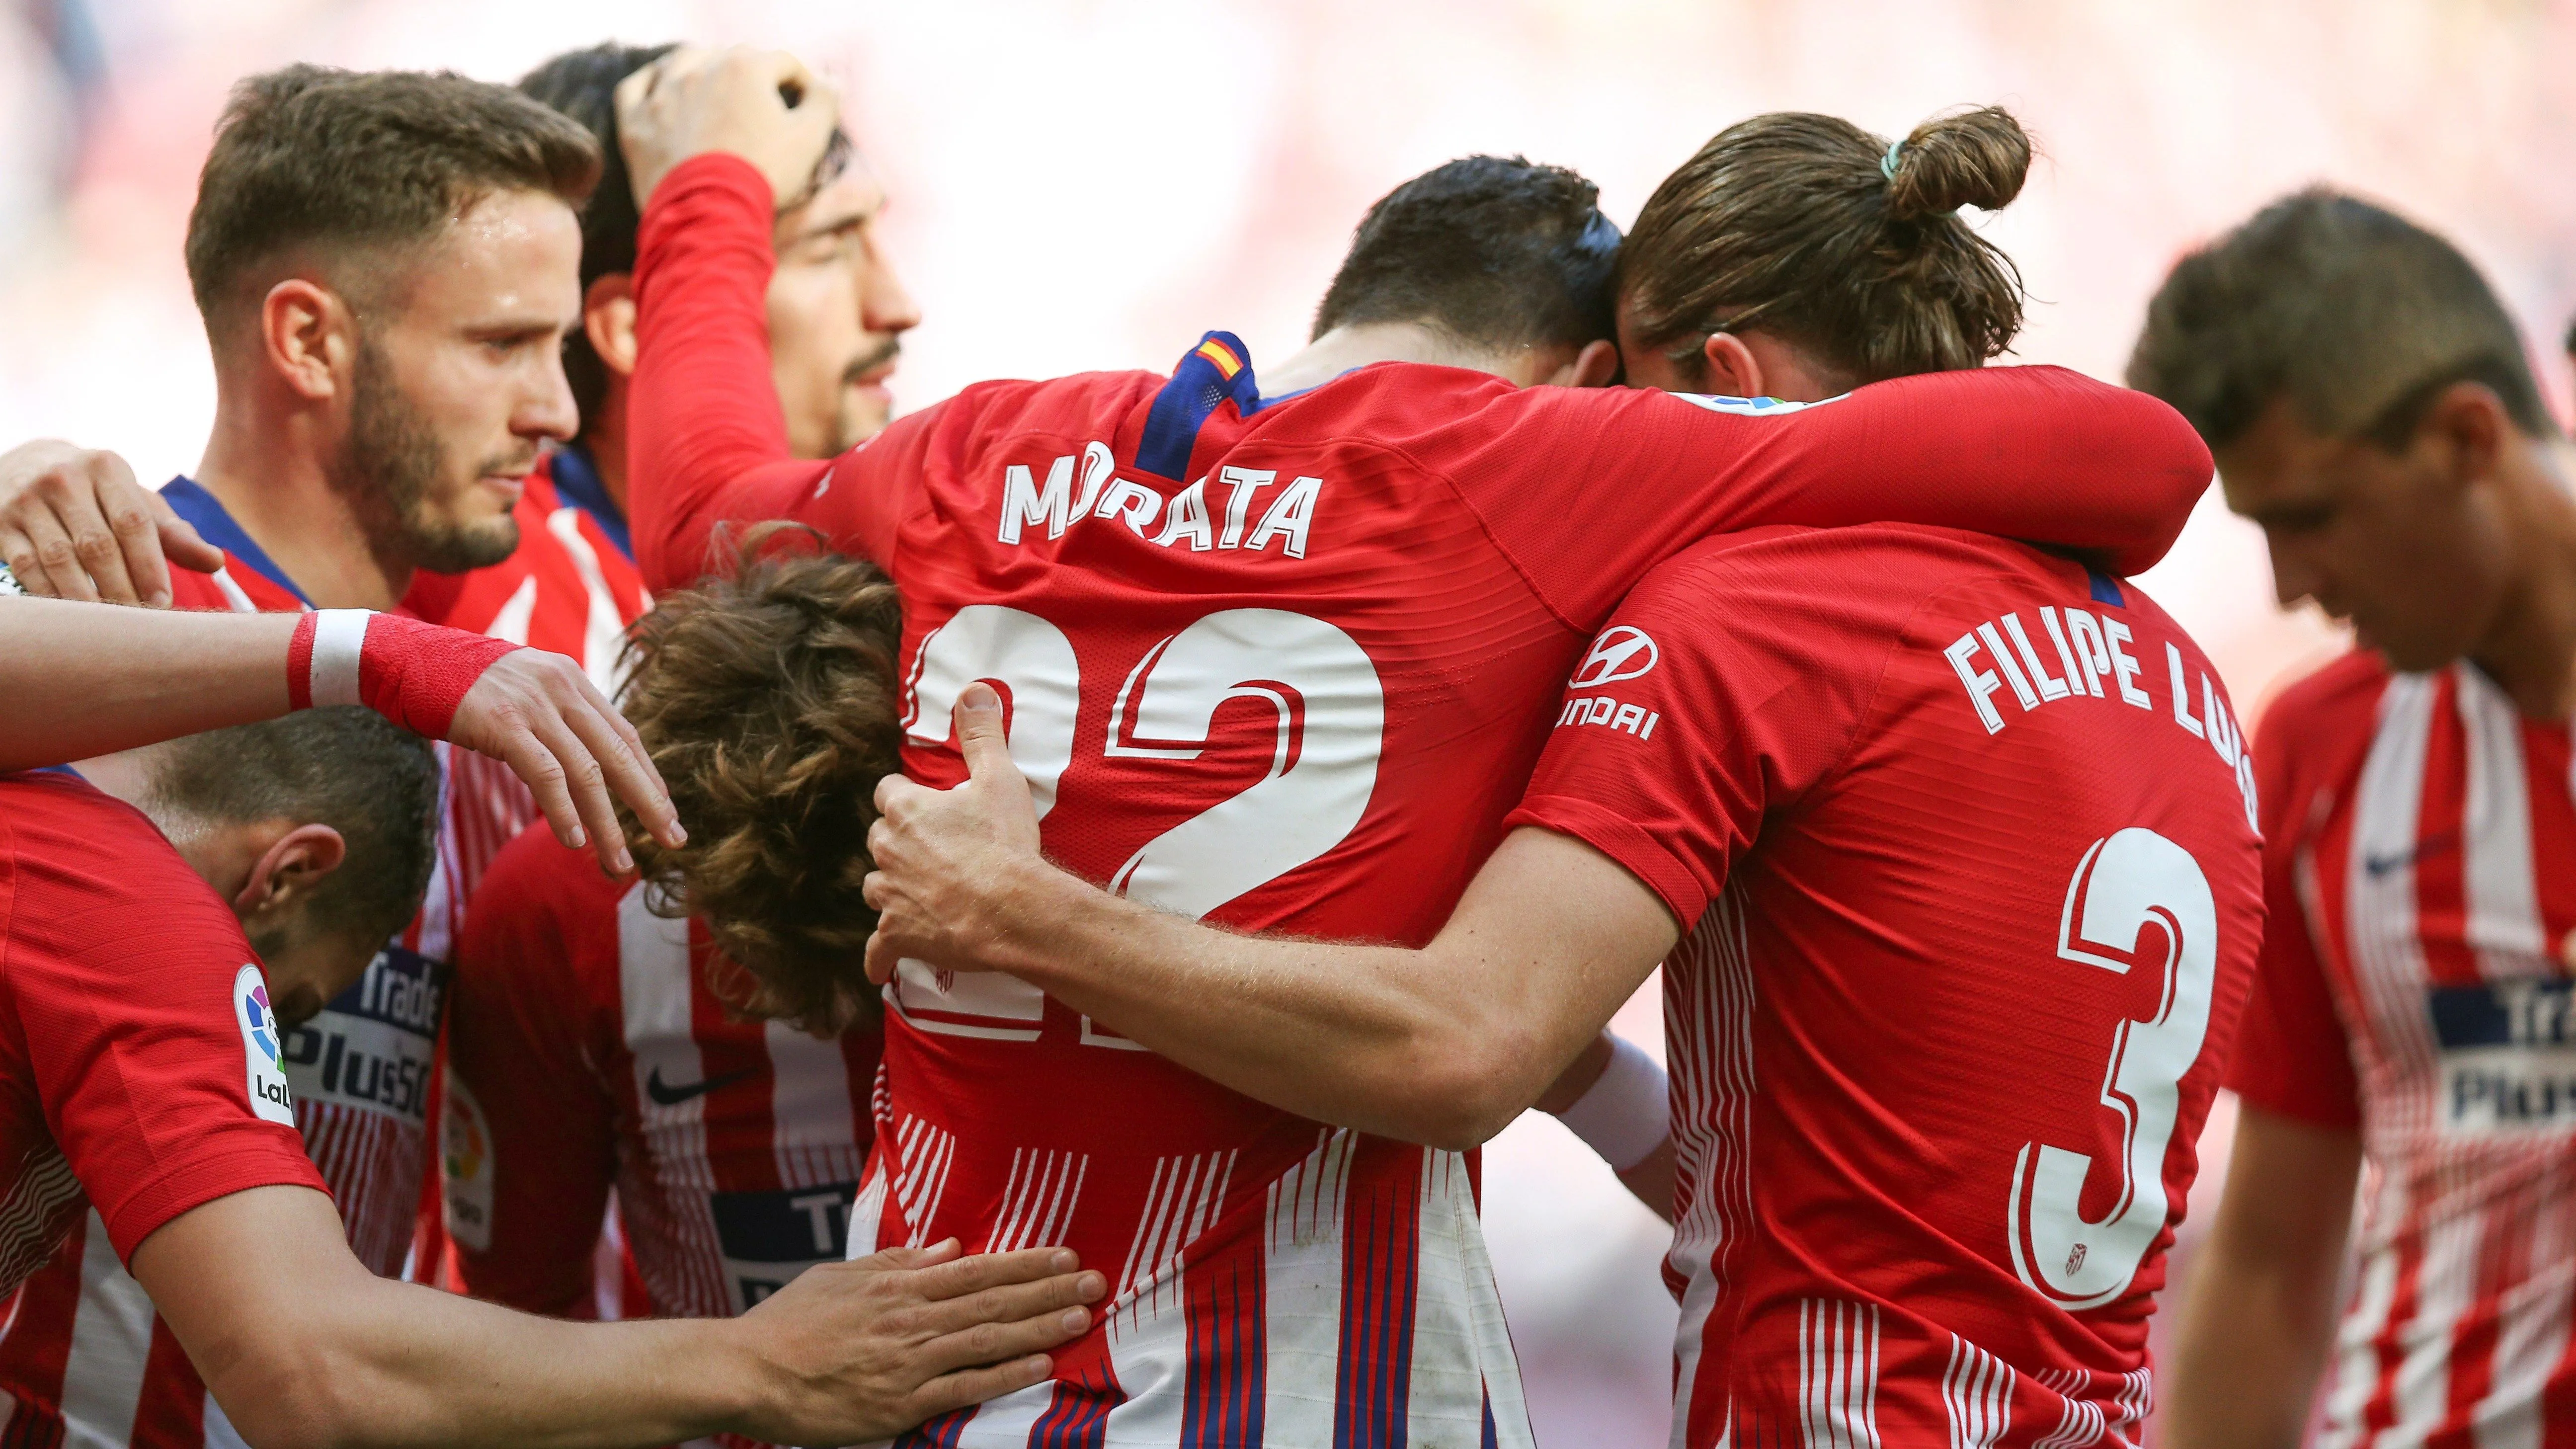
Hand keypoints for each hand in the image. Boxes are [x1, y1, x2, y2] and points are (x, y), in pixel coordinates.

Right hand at [0, 440, 222, 604]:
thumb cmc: (98, 495)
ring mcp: (26, 499)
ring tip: (110, 627)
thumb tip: (216, 563)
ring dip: (87, 599)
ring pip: (61, 560)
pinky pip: (27, 568)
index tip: (164, 604)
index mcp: (107, 467)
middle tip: (140, 623)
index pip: (133, 521)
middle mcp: (63, 478)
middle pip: (98, 545)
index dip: (150, 566)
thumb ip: (174, 533)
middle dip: (122, 589)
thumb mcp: (136, 501)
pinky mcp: (0, 523)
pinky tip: (73, 618)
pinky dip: (52, 597)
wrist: (25, 467)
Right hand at [445, 649, 684, 874]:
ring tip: (620, 862)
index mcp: (572, 680)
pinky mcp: (503, 723)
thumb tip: (586, 766)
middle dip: (649, 802)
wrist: (407, 659)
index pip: (623, 735)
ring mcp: (534, 704)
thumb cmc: (462, 686)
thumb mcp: (524, 692)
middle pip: (619, 754)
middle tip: (673, 840)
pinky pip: (546, 774)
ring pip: (587, 772)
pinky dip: (564, 811)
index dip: (648, 777)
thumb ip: (557, 719)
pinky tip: (575, 842)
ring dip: (607, 823)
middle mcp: (561, 688)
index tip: (666, 812)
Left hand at [617, 44, 840, 211]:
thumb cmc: (764, 176)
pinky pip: (636, 87)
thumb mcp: (810, 139)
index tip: (804, 103)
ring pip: (683, 62)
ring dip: (703, 68)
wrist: (711, 217)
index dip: (800, 81)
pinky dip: (650, 82)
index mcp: (745, 68)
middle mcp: (700, 70)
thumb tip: (828, 81)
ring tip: (715, 87)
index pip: (782, 62)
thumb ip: (824, 101)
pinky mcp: (636, 122)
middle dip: (754, 75)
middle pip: (734, 58)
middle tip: (765, 103)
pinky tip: (661, 87)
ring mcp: (663, 94)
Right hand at [729, 1240, 1104, 1445]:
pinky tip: (1040, 1365)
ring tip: (1082, 1316)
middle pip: (992, 1301)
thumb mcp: (840, 1277)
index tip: (1064, 1257)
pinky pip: (963, 1387)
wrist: (745, 1373)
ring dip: (1039, 1327)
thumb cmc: (788, 1323)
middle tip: (1096, 1281)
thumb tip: (949, 1247)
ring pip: (987, 1339)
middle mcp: (909, 1319)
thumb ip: (898, 1261)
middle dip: (1048, 1291)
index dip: (1024, 1263)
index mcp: (896, 1286)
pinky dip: (1004, 1376)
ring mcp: (907, 1363)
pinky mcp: (899, 1405)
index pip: (975, 1269)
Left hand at [862, 683, 1049, 984]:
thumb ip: (982, 733)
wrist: (1012, 909)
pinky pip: (878, 949)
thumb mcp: (999, 777)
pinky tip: (881, 966)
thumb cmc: (1005, 843)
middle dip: (900, 843)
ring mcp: (890, 895)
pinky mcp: (898, 934)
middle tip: (936, 850)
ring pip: (876, 886)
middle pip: (879, 840)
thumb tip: (973, 688)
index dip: (905, 799)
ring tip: (919, 893)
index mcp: (906, 811)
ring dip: (893, 888)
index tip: (925, 806)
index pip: (887, 793)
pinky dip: (880, 956)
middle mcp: (888, 850)